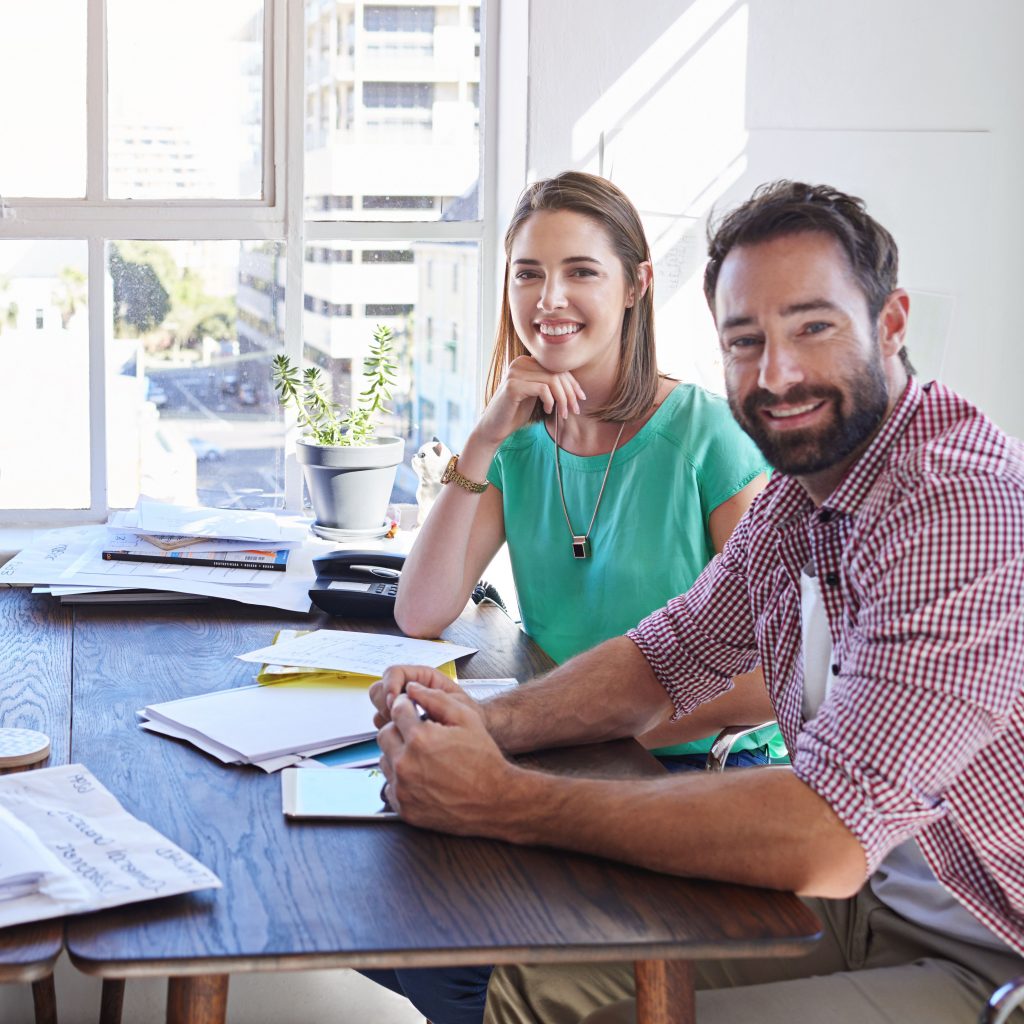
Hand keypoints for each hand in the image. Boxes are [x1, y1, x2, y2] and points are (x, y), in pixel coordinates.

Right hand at [369, 664, 462, 728]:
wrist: (470, 737)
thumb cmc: (468, 718)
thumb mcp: (455, 703)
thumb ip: (434, 695)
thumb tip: (409, 690)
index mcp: (421, 679)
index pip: (393, 672)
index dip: (390, 685)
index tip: (394, 701)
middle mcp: (408, 691)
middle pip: (380, 689)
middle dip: (385, 703)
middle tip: (398, 717)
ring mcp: (402, 708)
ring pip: (379, 708)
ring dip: (387, 718)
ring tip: (407, 728)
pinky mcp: (399, 724)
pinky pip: (383, 724)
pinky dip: (390, 730)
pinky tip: (406, 736)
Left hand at [377, 681, 516, 834]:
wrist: (494, 800)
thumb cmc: (483, 760)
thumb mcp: (467, 718)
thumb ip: (436, 699)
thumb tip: (413, 689)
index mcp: (420, 739)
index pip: (397, 709)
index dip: (406, 705)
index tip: (412, 709)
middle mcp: (406, 765)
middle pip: (385, 734)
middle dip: (399, 728)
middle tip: (418, 733)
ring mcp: (403, 789)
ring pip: (384, 760)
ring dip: (398, 753)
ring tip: (422, 756)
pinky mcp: (404, 808)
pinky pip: (389, 786)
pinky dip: (400, 779)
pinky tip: (420, 776)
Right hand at [472, 355, 586, 447]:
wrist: (494, 427)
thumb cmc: (516, 412)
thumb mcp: (536, 394)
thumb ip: (550, 385)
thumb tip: (576, 386)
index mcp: (526, 361)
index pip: (557, 367)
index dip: (572, 383)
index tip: (581, 398)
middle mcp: (520, 362)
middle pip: (557, 372)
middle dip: (570, 393)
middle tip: (575, 409)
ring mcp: (515, 372)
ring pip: (552, 380)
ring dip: (563, 399)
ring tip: (563, 413)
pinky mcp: (513, 385)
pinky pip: (542, 389)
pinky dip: (550, 401)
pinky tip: (547, 410)